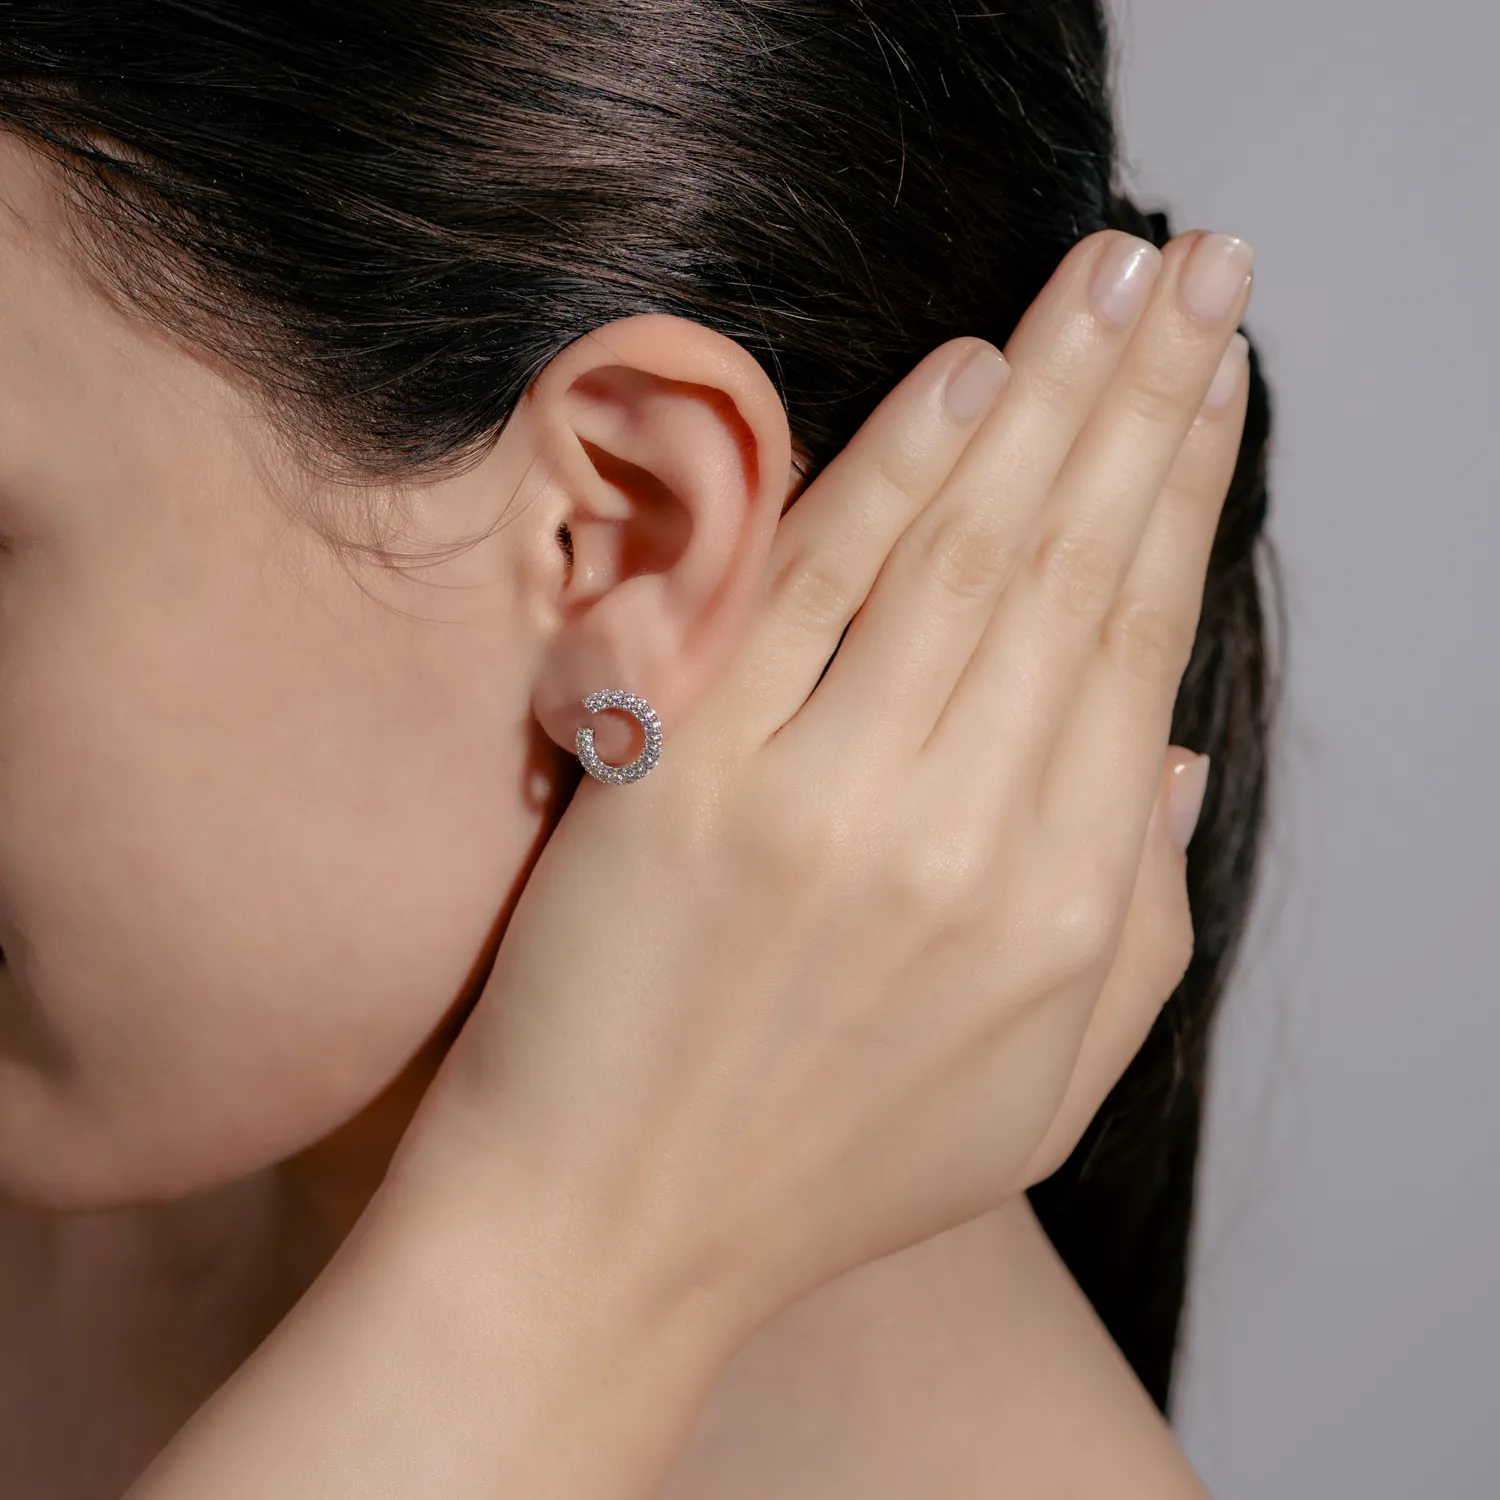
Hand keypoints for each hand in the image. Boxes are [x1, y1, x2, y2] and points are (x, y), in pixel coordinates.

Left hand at [407, 227, 1252, 1334]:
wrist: (601, 1238)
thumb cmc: (816, 1170)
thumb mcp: (1035, 1094)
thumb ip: (1135, 929)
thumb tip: (1176, 760)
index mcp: (1060, 915)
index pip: (1138, 647)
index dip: (1185, 495)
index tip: (1212, 380)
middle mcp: (964, 846)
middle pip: (1074, 571)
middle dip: (1149, 398)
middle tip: (1203, 265)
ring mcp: (822, 806)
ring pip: (969, 556)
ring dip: (1053, 394)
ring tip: (1114, 273)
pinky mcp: (688, 781)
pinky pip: (811, 593)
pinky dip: (893, 473)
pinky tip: (966, 373)